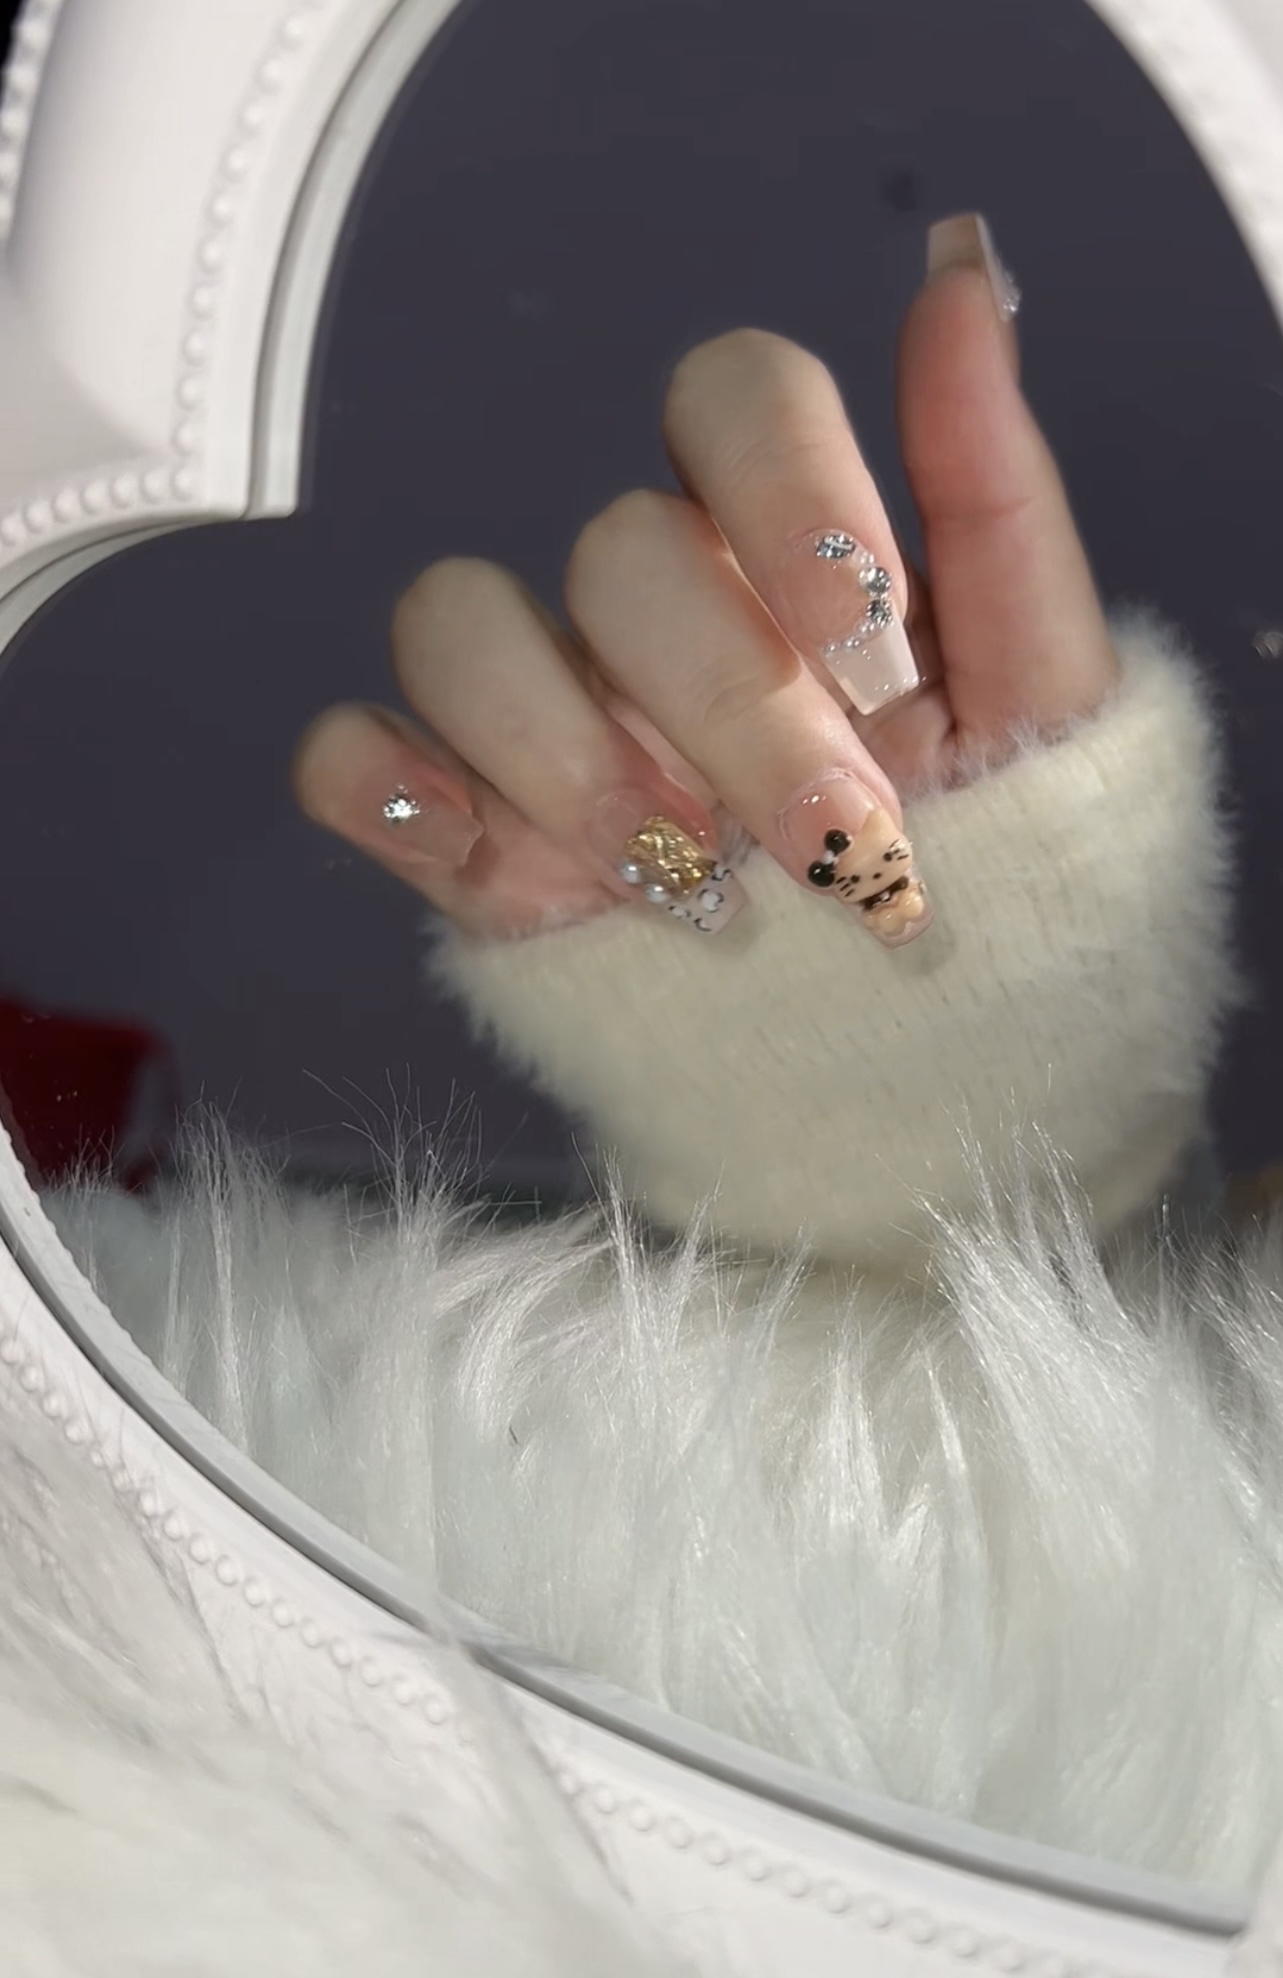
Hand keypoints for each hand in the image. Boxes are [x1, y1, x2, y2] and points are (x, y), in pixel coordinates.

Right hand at [294, 215, 1116, 945]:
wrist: (930, 1060)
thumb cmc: (996, 868)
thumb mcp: (1042, 697)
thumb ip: (998, 496)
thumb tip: (957, 273)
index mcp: (782, 549)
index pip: (732, 396)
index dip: (788, 496)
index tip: (878, 661)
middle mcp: (651, 614)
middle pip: (615, 547)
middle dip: (733, 708)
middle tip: (836, 849)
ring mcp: (546, 717)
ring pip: (452, 619)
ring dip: (568, 757)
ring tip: (688, 892)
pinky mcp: (463, 833)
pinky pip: (348, 757)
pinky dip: (391, 791)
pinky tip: (491, 862)